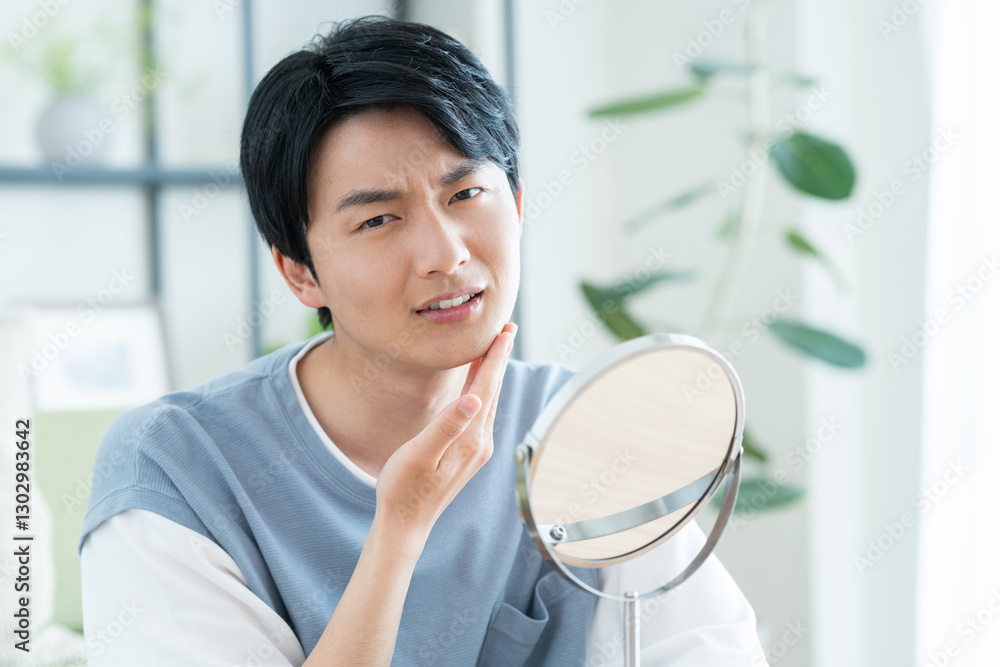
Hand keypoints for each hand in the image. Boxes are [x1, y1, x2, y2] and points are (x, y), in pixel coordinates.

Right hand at [373, 322, 517, 554]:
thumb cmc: (404, 489)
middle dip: (500, 359)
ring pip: (487, 401)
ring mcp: (476, 450)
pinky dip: (481, 391)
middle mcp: (479, 443)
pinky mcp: (468, 454)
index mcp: (469, 438)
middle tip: (507, 330)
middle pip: (493, 391)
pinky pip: (479, 414)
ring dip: (492, 373)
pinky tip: (476, 384)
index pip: (486, 388)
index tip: (505, 331)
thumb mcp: (419, 454)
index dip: (495, 357)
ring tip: (495, 349)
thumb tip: (472, 399)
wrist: (405, 524)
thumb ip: (446, 426)